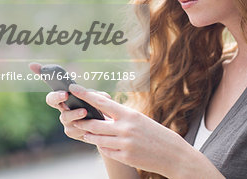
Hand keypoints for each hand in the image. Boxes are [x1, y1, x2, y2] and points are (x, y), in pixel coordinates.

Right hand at [28, 62, 111, 142]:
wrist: (105, 128)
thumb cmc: (99, 109)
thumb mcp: (99, 98)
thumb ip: (98, 96)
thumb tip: (100, 96)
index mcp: (67, 96)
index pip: (53, 82)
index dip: (41, 73)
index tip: (33, 66)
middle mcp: (63, 107)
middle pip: (51, 100)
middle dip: (56, 96)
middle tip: (65, 94)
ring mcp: (66, 120)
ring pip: (65, 116)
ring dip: (74, 113)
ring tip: (84, 111)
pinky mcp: (72, 132)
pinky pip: (74, 129)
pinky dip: (83, 127)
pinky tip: (89, 127)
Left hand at [68, 83, 188, 176]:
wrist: (172, 153)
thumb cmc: (155, 133)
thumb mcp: (140, 119)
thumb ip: (122, 117)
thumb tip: (103, 114)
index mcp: (130, 115)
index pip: (103, 103)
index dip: (86, 95)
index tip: (74, 89)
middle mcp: (126, 128)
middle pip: (95, 124)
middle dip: (83, 122)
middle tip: (76, 119)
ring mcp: (125, 144)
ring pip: (98, 139)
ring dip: (89, 136)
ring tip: (85, 133)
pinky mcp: (125, 157)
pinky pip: (107, 152)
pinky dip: (103, 147)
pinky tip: (102, 144)